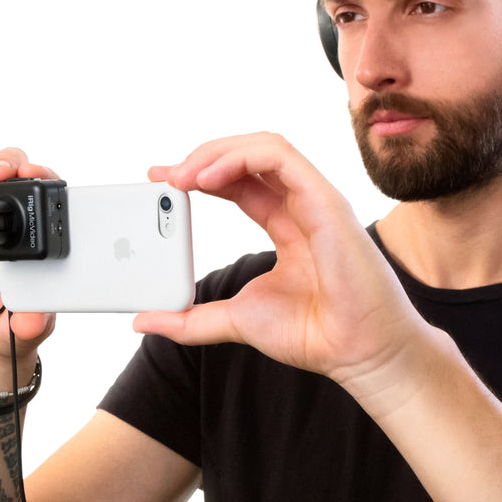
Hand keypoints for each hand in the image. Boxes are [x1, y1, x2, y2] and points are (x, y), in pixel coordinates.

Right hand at [0, 147, 56, 377]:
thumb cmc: (14, 325)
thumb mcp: (32, 327)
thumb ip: (34, 321)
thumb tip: (35, 318)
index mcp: (37, 236)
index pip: (42, 194)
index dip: (41, 177)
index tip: (37, 176)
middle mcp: (8, 225)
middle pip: (8, 174)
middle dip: (8, 162)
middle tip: (4, 171)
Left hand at [134, 133, 431, 406]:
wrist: (356, 354)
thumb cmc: (315, 335)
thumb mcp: (234, 321)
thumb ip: (190, 319)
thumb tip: (145, 319)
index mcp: (287, 227)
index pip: (240, 183)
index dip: (200, 174)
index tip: (161, 181)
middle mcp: (303, 207)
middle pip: (249, 158)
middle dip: (202, 158)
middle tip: (165, 176)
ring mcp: (317, 201)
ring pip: (265, 148)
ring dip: (218, 152)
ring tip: (183, 175)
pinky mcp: (326, 202)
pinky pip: (281, 157)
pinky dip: (241, 157)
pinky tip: (209, 177)